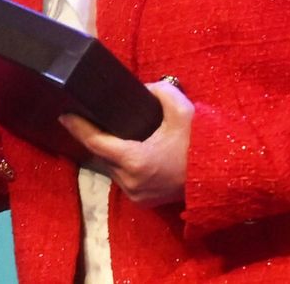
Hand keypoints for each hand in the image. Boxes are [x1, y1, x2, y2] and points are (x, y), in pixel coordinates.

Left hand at [59, 78, 192, 206]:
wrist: (226, 174)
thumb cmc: (201, 142)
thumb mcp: (180, 109)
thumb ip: (157, 92)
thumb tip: (143, 89)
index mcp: (134, 161)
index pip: (95, 143)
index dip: (78, 127)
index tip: (63, 114)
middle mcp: (130, 182)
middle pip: (102, 156)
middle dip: (94, 137)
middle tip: (86, 116)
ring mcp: (137, 195)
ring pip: (112, 169)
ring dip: (109, 152)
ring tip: (104, 130)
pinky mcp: (145, 202)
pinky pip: (124, 178)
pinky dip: (121, 163)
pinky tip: (121, 148)